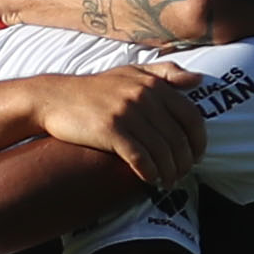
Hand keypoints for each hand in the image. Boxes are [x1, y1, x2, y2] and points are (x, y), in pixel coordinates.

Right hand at [35, 63, 207, 185]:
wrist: (54, 98)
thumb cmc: (95, 89)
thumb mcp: (131, 72)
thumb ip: (166, 73)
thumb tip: (199, 80)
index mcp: (153, 83)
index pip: (191, 116)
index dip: (199, 141)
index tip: (196, 156)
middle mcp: (144, 96)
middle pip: (178, 138)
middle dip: (185, 162)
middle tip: (182, 175)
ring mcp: (127, 113)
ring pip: (162, 151)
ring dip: (169, 172)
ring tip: (168, 182)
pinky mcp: (110, 130)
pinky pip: (140, 157)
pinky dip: (150, 172)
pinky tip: (151, 180)